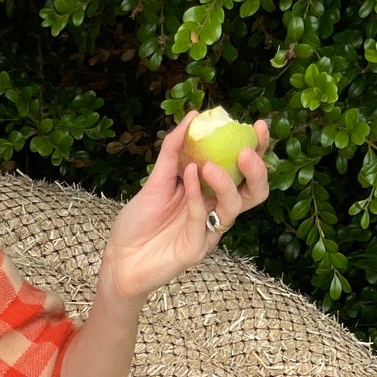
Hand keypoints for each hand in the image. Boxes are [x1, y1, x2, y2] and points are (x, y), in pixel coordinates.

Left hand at [100, 112, 270, 304]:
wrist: (118, 259)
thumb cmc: (139, 222)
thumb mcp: (156, 180)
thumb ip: (173, 150)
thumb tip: (193, 117)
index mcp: (212, 194)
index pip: (243, 171)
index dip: (257, 149)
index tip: (257, 126)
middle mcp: (215, 212)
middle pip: (254, 192)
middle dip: (256, 169)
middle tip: (246, 150)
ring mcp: (208, 232)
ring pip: (233, 206)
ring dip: (225, 182)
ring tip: (208, 165)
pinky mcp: (196, 249)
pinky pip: (201, 218)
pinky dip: (196, 194)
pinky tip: (188, 175)